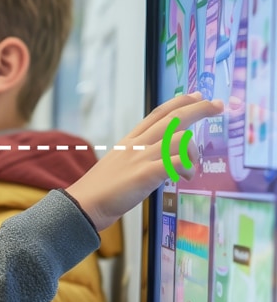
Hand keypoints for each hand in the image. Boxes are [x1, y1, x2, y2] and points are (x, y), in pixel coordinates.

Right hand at [66, 92, 223, 230]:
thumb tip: (159, 161)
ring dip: (194, 150)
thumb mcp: (119, 166)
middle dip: (199, 108)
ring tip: (192, 167)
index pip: (158, 113)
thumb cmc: (100, 191)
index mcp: (129, 141)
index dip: (179, 102)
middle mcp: (136, 145)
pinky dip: (187, 167)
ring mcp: (140, 158)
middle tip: (218, 105)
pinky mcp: (145, 175)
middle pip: (173, 118)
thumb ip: (138, 159)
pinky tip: (187, 176)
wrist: (83, 205)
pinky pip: (176, 162)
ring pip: (179, 138)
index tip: (196, 95)